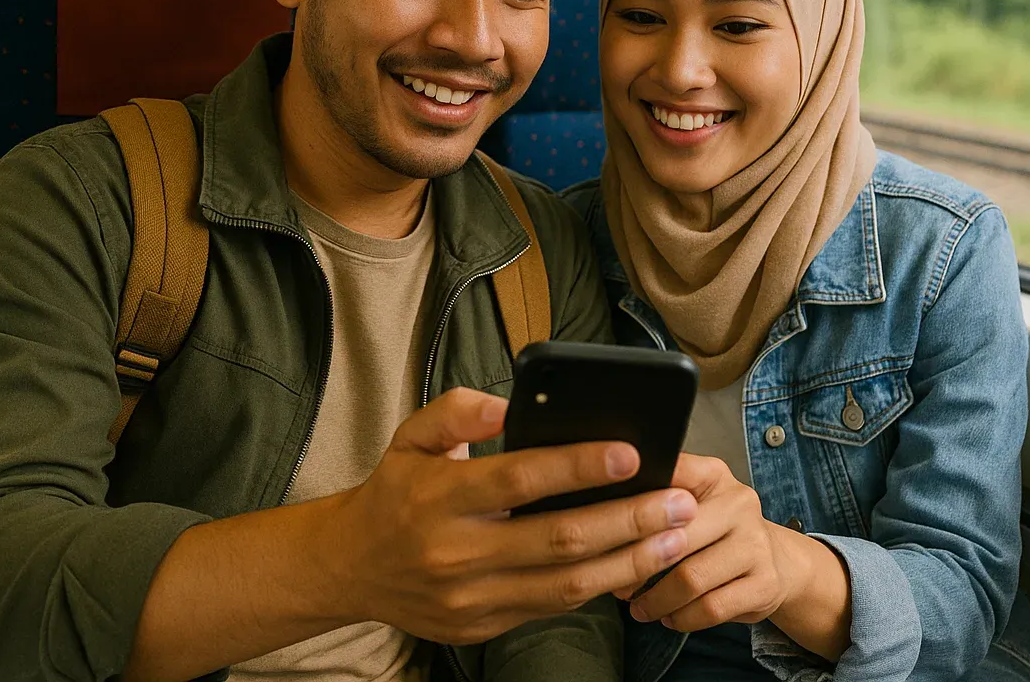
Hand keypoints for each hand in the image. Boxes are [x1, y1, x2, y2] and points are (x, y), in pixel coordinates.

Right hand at [318, 387, 697, 645]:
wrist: (349, 568)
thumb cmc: (395, 492)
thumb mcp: (411, 437)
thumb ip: (457, 411)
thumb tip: (506, 402)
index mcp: (439, 498)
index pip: (519, 480)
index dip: (578, 467)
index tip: (631, 453)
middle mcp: (455, 553)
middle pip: (557, 539)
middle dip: (628, 521)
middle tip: (680, 502)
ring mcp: (470, 598)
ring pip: (565, 585)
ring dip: (629, 562)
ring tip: (675, 538)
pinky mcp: (482, 628)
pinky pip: (551, 608)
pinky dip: (599, 586)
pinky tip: (635, 563)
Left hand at [618, 454, 796, 630]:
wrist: (775, 562)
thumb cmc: (716, 532)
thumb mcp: (693, 503)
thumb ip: (655, 499)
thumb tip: (596, 513)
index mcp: (713, 475)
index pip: (671, 476)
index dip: (636, 501)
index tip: (605, 524)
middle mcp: (739, 504)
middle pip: (676, 535)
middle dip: (638, 566)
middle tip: (616, 585)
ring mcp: (756, 545)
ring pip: (691, 578)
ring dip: (657, 600)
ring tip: (639, 607)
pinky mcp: (764, 584)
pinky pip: (711, 608)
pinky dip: (683, 618)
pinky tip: (669, 617)